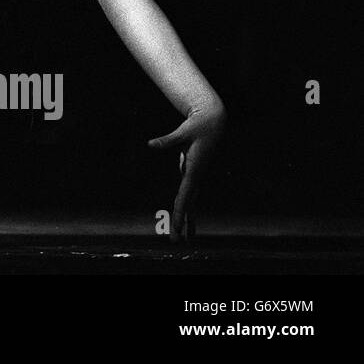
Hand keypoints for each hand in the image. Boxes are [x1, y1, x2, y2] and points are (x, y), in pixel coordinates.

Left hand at [148, 102, 225, 240]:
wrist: (213, 122)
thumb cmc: (197, 126)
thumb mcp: (183, 131)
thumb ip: (168, 140)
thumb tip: (150, 144)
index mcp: (195, 168)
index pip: (185, 193)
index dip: (180, 210)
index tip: (176, 225)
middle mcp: (196, 175)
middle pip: (188, 203)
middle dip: (182, 222)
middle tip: (177, 242)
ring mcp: (196, 176)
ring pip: (191, 201)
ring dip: (187, 220)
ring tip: (185, 239)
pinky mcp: (194, 173)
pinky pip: (189, 194)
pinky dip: (187, 207)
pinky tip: (187, 221)